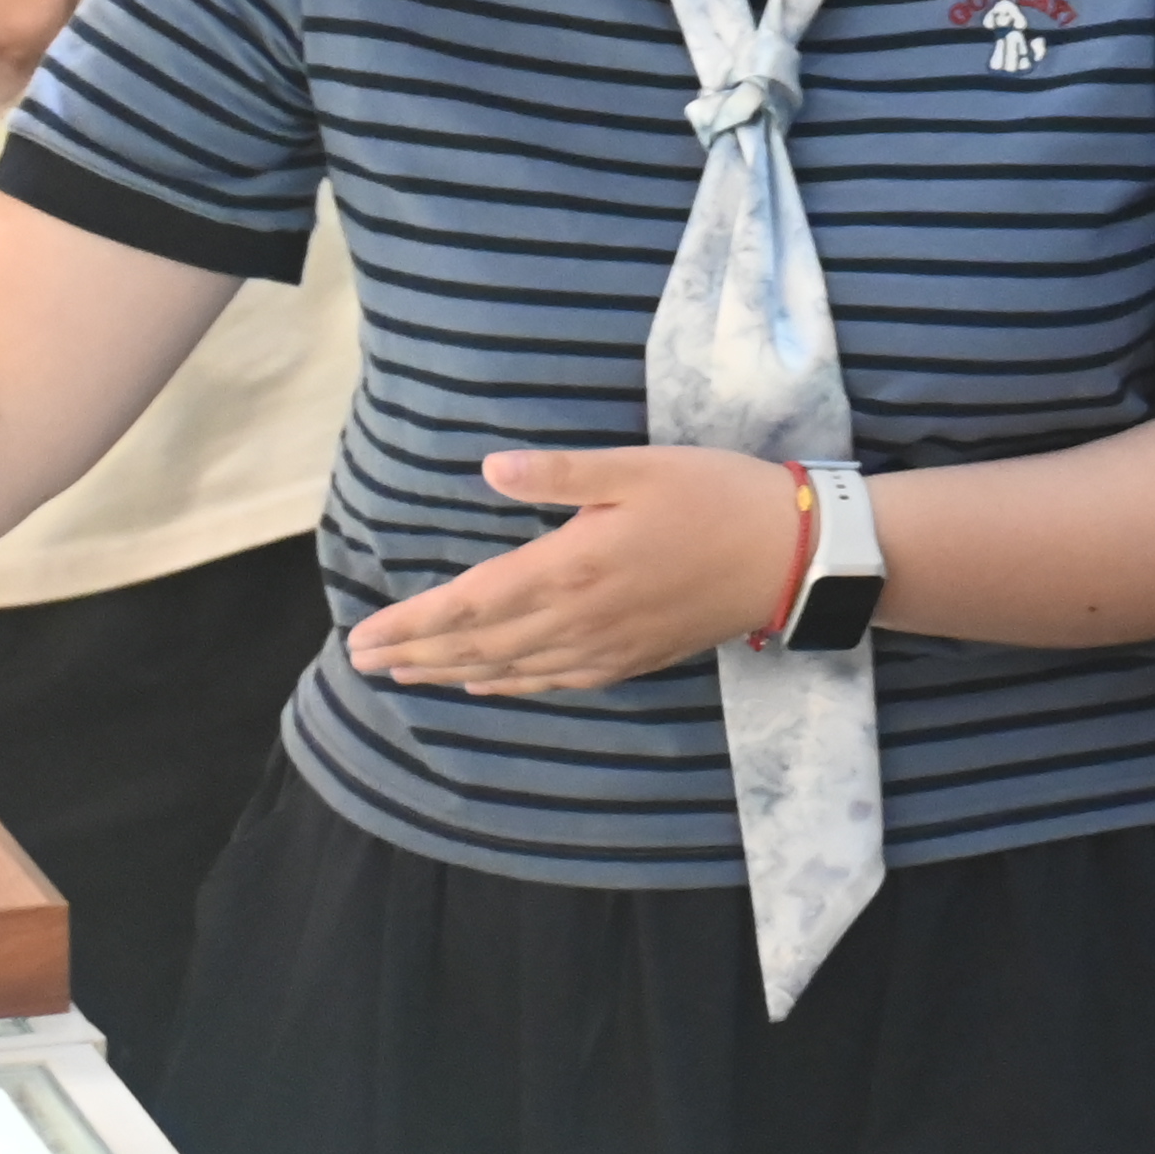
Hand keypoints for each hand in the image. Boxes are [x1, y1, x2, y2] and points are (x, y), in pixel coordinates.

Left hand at [346, 445, 798, 695]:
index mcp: (569, 568)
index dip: (411, 624)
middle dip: (415, 653)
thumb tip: (490, 469)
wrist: (792, 557)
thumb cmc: (715, 497)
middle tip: (363, 662)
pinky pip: (555, 682)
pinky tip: (487, 684)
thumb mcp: (639, 467)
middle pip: (478, 646)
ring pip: (510, 670)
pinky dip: (510, 685)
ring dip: (451, 672)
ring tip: (406, 675)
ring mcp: (604, 646)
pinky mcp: (632, 658)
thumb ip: (561, 474)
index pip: (469, 605)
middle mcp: (576, 619)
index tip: (362, 636)